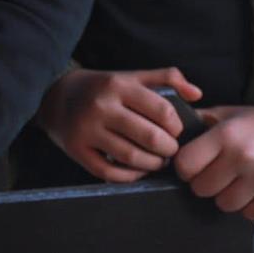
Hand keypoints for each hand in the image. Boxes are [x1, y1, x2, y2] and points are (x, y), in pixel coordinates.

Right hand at [37, 66, 202, 181]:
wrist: (56, 96)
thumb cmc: (103, 88)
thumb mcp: (132, 77)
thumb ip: (167, 79)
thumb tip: (197, 94)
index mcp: (118, 85)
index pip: (162, 111)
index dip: (176, 126)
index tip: (175, 131)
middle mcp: (101, 106)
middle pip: (149, 137)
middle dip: (168, 149)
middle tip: (170, 150)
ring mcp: (86, 129)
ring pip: (131, 157)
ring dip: (153, 164)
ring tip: (158, 161)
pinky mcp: (76, 149)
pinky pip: (110, 172)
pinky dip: (130, 176)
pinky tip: (137, 170)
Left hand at [172, 104, 253, 220]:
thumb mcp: (228, 114)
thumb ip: (199, 122)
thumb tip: (168, 132)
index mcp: (225, 135)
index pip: (185, 165)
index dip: (184, 168)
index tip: (192, 166)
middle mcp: (243, 156)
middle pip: (202, 189)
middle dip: (204, 183)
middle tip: (215, 174)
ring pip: (225, 204)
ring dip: (226, 196)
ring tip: (235, 182)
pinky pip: (250, 214)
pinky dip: (248, 206)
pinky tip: (252, 190)